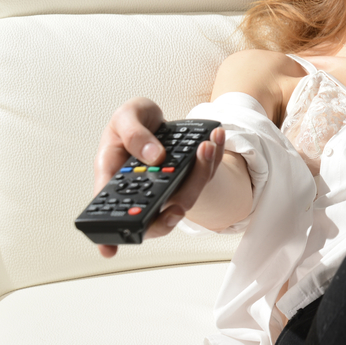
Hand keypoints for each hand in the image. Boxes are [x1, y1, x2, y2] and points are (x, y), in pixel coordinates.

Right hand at [93, 97, 225, 256]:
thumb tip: (153, 158)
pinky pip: (203, 173)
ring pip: (186, 194)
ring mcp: (167, 185)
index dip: (109, 235)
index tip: (110, 250)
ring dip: (201, 173)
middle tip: (178, 207)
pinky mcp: (188, 176)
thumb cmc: (132, 120)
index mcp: (115, 176)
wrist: (153, 114)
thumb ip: (133, 135)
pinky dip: (213, 156)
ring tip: (206, 147)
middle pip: (156, 215)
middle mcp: (142, 188)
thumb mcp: (125, 116)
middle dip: (171, 214)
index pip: (111, 212)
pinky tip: (216, 137)